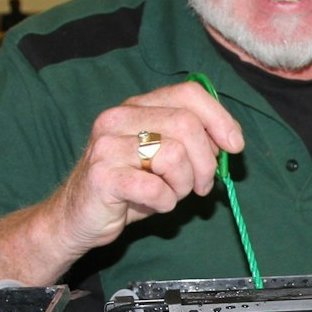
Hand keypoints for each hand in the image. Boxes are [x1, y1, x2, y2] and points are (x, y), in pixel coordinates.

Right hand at [44, 80, 244, 253]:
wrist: (77, 218)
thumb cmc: (127, 188)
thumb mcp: (163, 159)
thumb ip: (191, 142)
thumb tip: (230, 140)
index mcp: (137, 106)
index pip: (188, 93)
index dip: (219, 118)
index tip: (234, 146)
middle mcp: (118, 118)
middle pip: (186, 124)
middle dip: (206, 162)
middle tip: (202, 186)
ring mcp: (107, 145)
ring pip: (174, 154)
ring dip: (184, 184)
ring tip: (171, 194)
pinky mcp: (102, 176)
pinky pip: (155, 188)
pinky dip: (166, 202)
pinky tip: (155, 204)